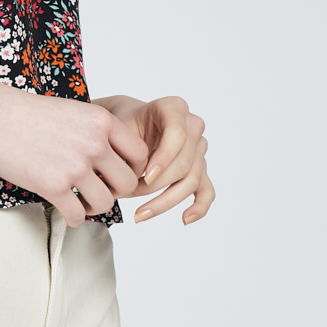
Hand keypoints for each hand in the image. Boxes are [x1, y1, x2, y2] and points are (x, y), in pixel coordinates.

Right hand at [0, 85, 149, 227]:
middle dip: (114, 191)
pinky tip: (64, 209)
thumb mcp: (71, 110)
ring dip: (94, 207)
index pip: (139, 154)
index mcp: (100, 120)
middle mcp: (93, 142)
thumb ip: (96, 131)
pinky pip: (78, 216)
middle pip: (127, 183)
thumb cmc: (27, 112)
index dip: (133, 169)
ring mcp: (74, 165)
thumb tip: (115, 160)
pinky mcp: (53, 186)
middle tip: (98, 189)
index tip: (116, 174)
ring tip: (79, 200)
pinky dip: (74, 218)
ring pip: (106, 203)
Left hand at [93, 95, 214, 224]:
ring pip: (191, 180)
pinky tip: (184, 219)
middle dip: (156, 183)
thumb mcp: (120, 127)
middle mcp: (192, 126)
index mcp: (174, 108)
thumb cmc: (123, 122)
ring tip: (139, 212)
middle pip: (183, 162)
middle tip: (129, 192)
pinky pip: (206, 190)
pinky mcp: (200, 168)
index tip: (145, 175)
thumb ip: (127, 148)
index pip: (177, 134)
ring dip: (165, 200)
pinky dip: (198, 207)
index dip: (163, 157)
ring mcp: (198, 148)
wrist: (127, 123)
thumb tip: (124, 180)